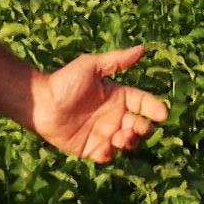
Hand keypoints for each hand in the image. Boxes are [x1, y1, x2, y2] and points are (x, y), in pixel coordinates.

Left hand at [30, 45, 169, 162]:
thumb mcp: (91, 66)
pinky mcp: (91, 148)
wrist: (40, 103)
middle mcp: (114, 115)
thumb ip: (116, 60)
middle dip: (144, 128)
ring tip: (121, 136)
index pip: (143, 102)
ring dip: (131, 141)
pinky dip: (112, 153)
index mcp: (117, 96)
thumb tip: (142, 48)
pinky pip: (108, 155)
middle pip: (140, 125)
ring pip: (128, 142)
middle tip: (136, 127)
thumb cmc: (64, 81)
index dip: (154, 108)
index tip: (162, 114)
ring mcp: (103, 133)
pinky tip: (107, 145)